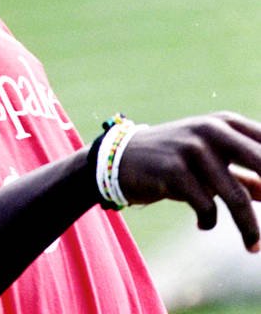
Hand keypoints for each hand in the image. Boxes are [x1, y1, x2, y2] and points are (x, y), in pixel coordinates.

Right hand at [118, 112, 260, 250]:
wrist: (123, 159)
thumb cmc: (178, 161)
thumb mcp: (213, 162)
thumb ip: (247, 176)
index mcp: (226, 123)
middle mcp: (212, 129)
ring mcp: (192, 147)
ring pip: (236, 196)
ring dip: (249, 228)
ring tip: (253, 247)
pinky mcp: (174, 170)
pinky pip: (206, 206)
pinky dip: (209, 221)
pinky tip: (203, 223)